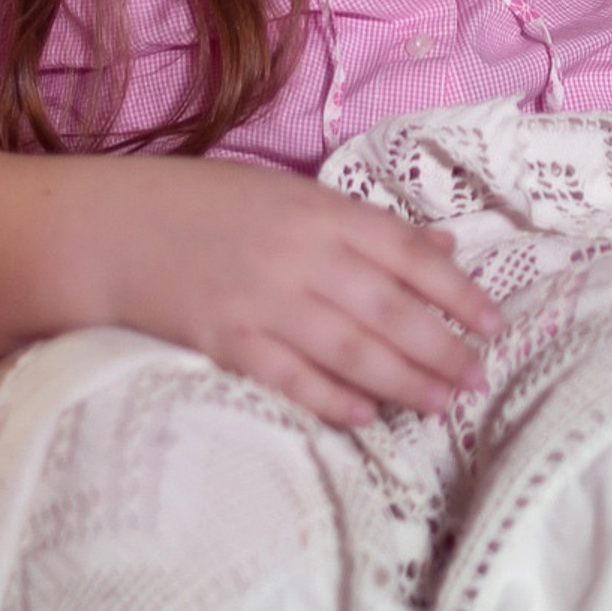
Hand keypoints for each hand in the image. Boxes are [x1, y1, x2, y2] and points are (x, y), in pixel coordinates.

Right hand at [109, 157, 503, 428]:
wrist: (117, 229)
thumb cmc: (213, 205)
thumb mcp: (297, 195)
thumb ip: (370, 228)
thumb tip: (446, 251)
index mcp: (324, 213)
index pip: (408, 256)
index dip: (457, 293)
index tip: (494, 324)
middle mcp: (302, 257)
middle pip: (388, 310)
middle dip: (441, 348)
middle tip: (477, 378)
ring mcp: (263, 302)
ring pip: (350, 349)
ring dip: (403, 380)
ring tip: (442, 404)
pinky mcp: (226, 342)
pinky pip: (289, 377)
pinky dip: (331, 398)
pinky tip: (367, 415)